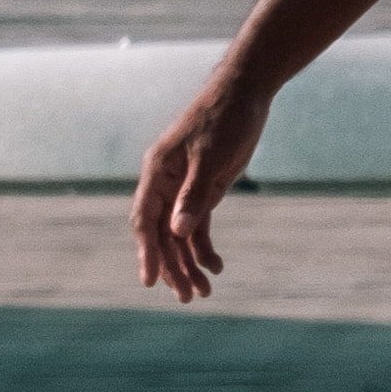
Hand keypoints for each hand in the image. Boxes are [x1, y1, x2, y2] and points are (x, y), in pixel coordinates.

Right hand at [134, 74, 275, 300]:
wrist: (245, 93)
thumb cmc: (224, 119)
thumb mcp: (211, 158)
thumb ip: (194, 195)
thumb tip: (177, 232)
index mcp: (158, 172)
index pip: (145, 220)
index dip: (147, 252)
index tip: (151, 281)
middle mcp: (165, 183)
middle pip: (162, 234)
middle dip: (173, 266)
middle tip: (188, 297)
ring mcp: (184, 188)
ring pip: (180, 235)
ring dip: (189, 263)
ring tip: (204, 292)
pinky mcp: (204, 189)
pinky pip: (198, 226)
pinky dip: (204, 248)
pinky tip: (216, 267)